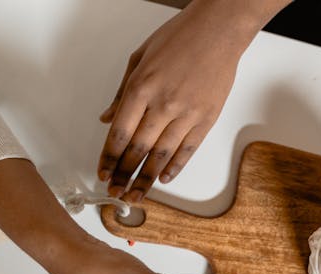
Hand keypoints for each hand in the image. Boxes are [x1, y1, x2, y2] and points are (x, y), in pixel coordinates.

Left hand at [98, 5, 249, 201]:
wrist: (218, 32)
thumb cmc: (179, 38)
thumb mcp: (139, 58)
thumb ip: (121, 92)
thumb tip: (108, 118)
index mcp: (141, 88)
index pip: (120, 134)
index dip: (109, 158)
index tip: (103, 172)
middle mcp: (162, 104)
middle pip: (138, 150)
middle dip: (124, 175)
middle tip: (116, 191)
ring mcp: (186, 113)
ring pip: (161, 155)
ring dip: (146, 179)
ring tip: (137, 194)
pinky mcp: (206, 118)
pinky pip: (187, 150)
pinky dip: (174, 167)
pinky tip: (163, 178)